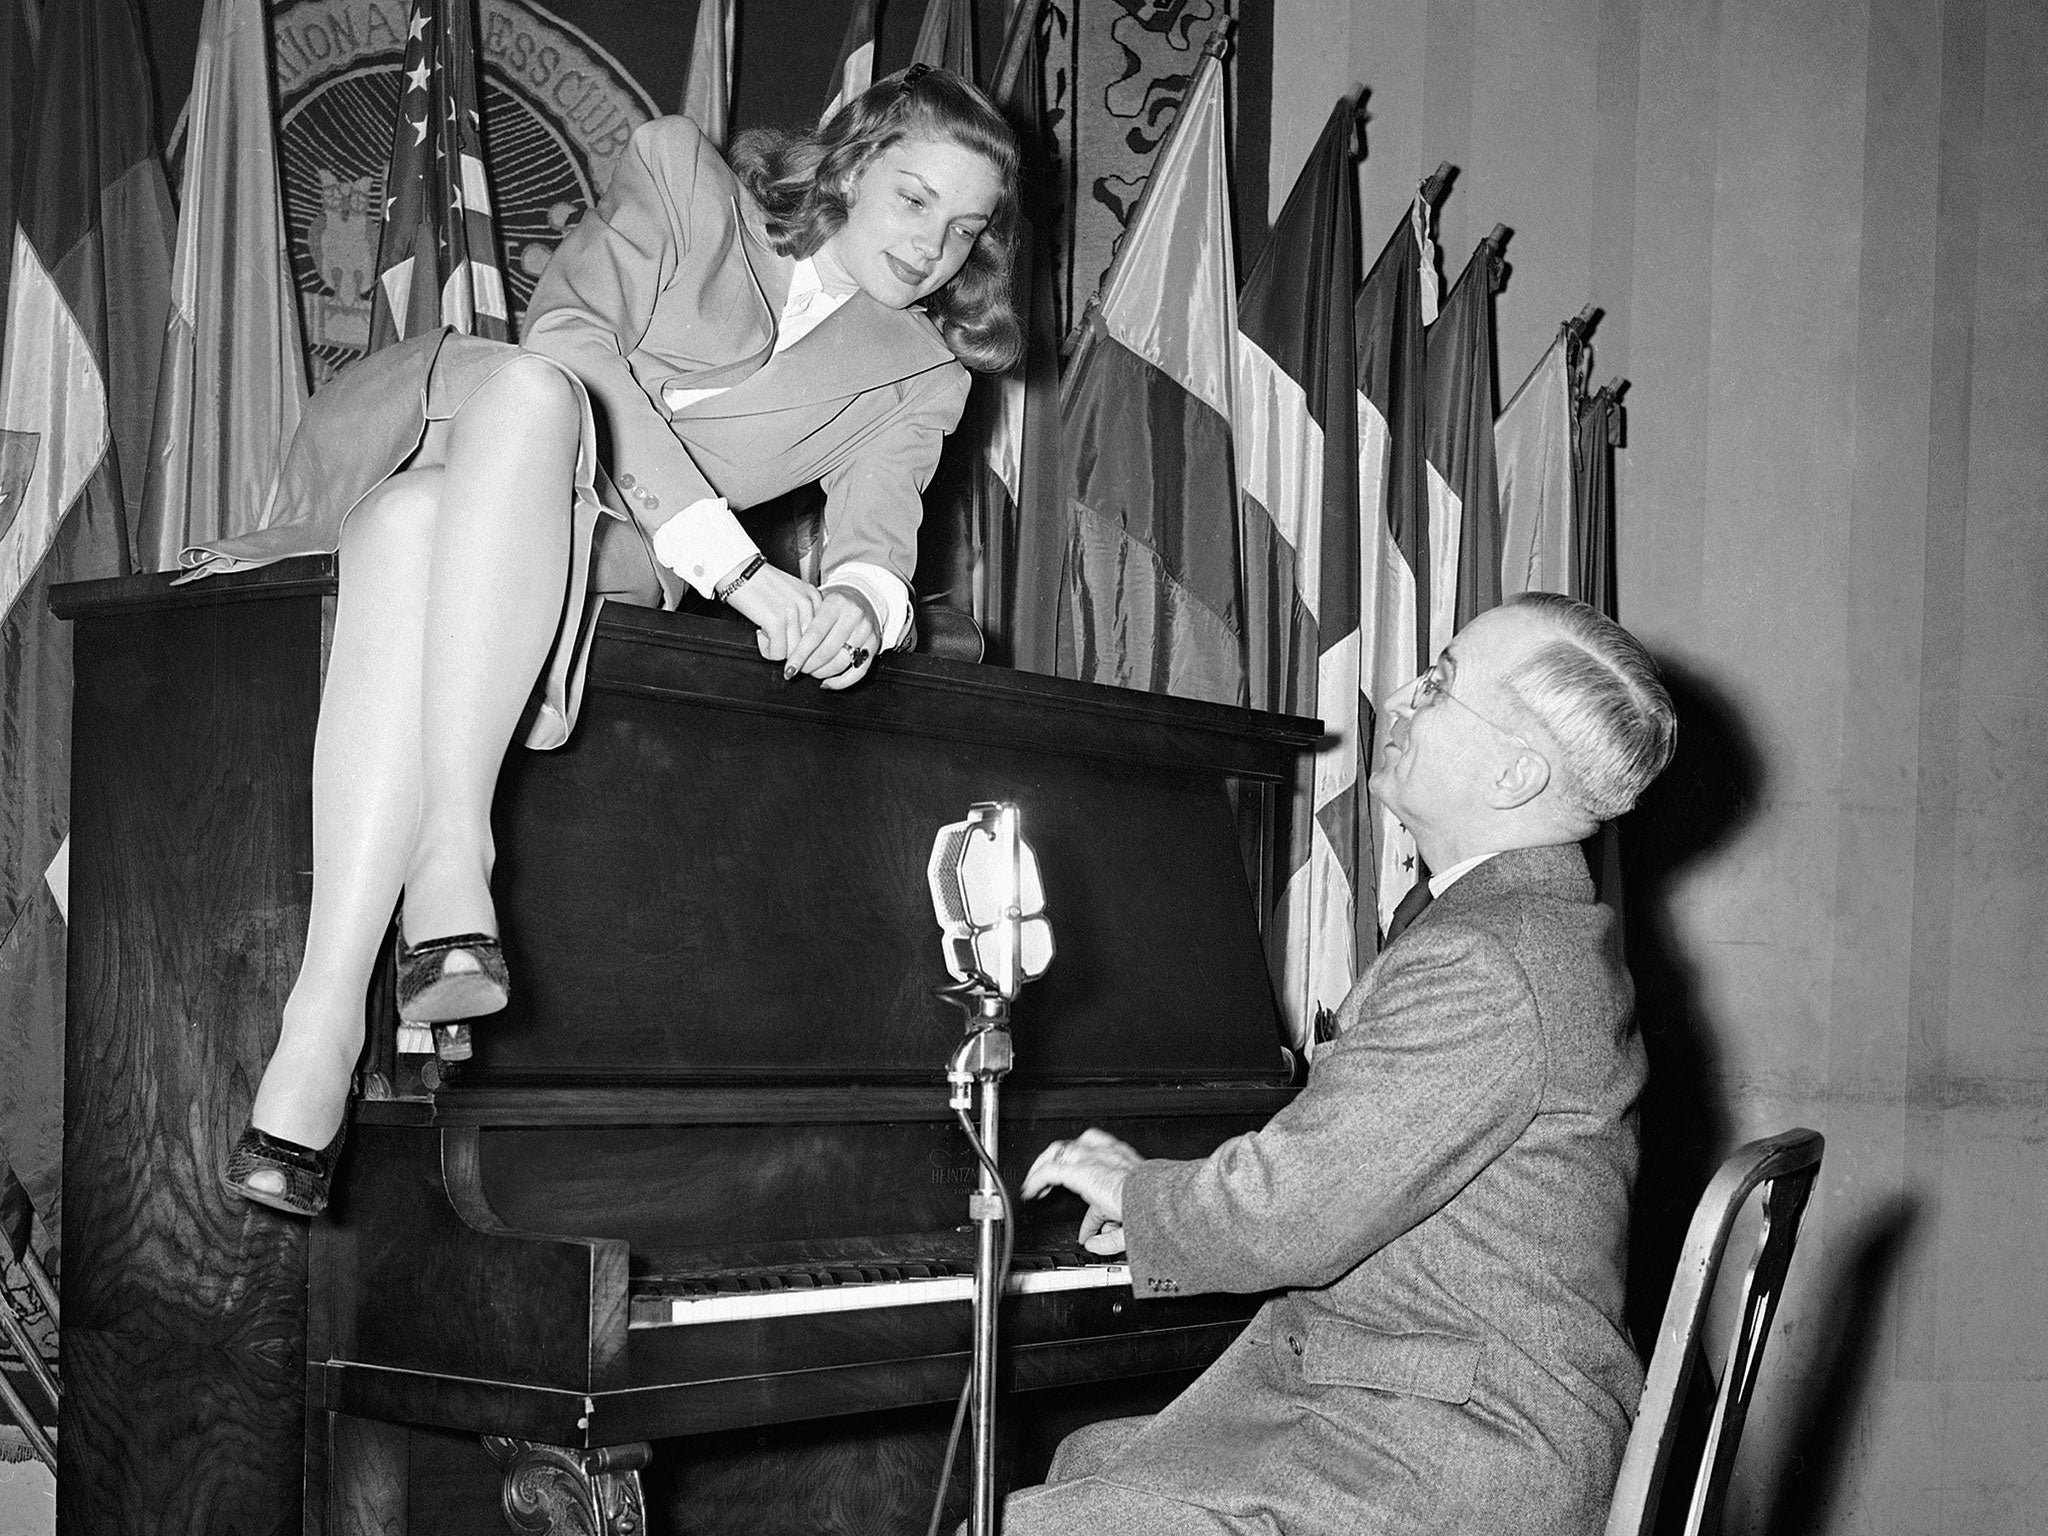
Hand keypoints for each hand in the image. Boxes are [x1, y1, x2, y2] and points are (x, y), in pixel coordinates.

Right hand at [723, 564, 820, 661]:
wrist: (740, 571)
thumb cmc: (762, 583)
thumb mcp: (793, 593)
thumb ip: (804, 613)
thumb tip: (806, 643)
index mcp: (814, 597)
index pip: (820, 634)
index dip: (803, 642)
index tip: (790, 637)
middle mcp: (807, 605)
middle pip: (808, 646)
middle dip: (791, 647)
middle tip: (776, 636)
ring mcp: (792, 613)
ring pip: (794, 652)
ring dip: (778, 649)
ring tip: (768, 634)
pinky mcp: (775, 621)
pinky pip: (778, 653)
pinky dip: (768, 650)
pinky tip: (761, 634)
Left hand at [784, 589, 880, 689]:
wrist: (862, 597)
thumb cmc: (834, 604)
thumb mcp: (818, 603)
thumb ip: (805, 623)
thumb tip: (787, 652)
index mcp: (836, 603)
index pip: (815, 635)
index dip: (800, 655)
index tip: (789, 669)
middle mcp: (854, 616)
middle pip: (828, 651)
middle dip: (810, 666)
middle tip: (799, 670)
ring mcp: (866, 631)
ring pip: (842, 662)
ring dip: (823, 673)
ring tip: (812, 672)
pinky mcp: (875, 644)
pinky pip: (858, 672)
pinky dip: (841, 682)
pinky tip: (827, 682)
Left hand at [1022, 1128, 1142, 1255]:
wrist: (1155, 1201)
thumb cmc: (1151, 1210)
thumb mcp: (1131, 1228)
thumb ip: (1111, 1238)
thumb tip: (1093, 1243)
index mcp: (1124, 1167)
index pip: (1101, 1171)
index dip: (1090, 1198)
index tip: (1088, 1222)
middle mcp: (1108, 1157)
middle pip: (1077, 1148)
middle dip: (1062, 1161)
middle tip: (1051, 1182)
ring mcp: (1093, 1160)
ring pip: (1060, 1151)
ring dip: (1045, 1165)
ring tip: (1034, 1183)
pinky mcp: (1080, 1170)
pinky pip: (1050, 1170)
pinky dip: (1037, 1179)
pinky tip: (1030, 1192)